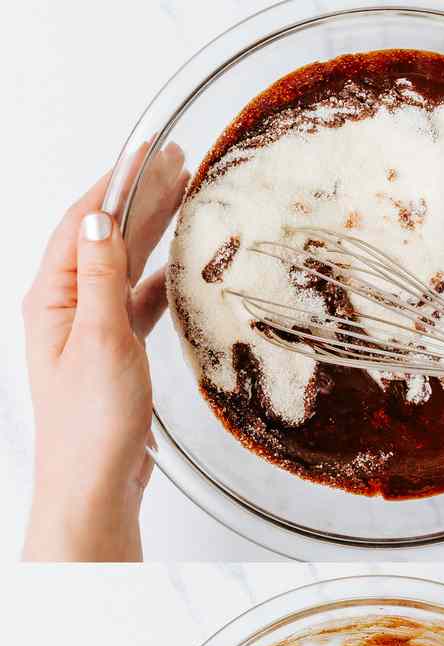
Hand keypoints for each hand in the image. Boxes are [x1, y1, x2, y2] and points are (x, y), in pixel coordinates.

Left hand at [23, 145, 187, 561]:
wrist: (93, 486)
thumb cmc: (90, 426)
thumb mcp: (99, 342)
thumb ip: (101, 279)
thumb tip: (101, 219)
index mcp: (52, 298)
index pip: (85, 224)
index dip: (117, 184)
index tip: (147, 154)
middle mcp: (66, 308)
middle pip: (106, 238)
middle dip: (139, 197)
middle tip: (174, 162)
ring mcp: (90, 330)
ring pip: (125, 266)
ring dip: (153, 232)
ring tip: (184, 199)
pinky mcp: (114, 355)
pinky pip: (139, 302)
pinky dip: (161, 279)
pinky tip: (182, 268)